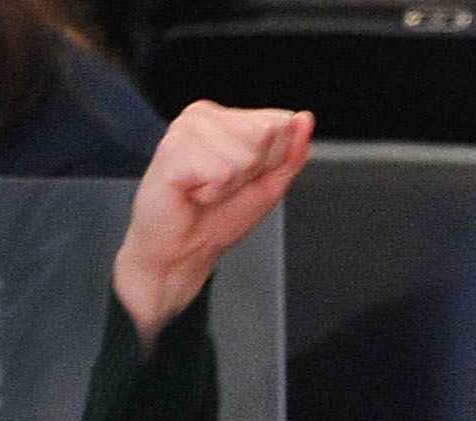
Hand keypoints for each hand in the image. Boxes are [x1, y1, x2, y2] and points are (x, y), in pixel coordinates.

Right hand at [115, 102, 313, 345]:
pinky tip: (193, 193)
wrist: (183, 250)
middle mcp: (203, 116)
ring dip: (229, 186)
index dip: (271, 162)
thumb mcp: (268, 186)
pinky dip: (212, 193)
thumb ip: (289, 154)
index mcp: (227, 119)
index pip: (279, 123)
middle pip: (263, 135)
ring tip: (207, 191)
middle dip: (251, 172)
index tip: (244, 179)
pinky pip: (220, 172)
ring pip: (242, 156)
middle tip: (223, 187)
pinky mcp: (170, 149)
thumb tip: (304, 120)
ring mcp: (184, 129)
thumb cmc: (219, 217)